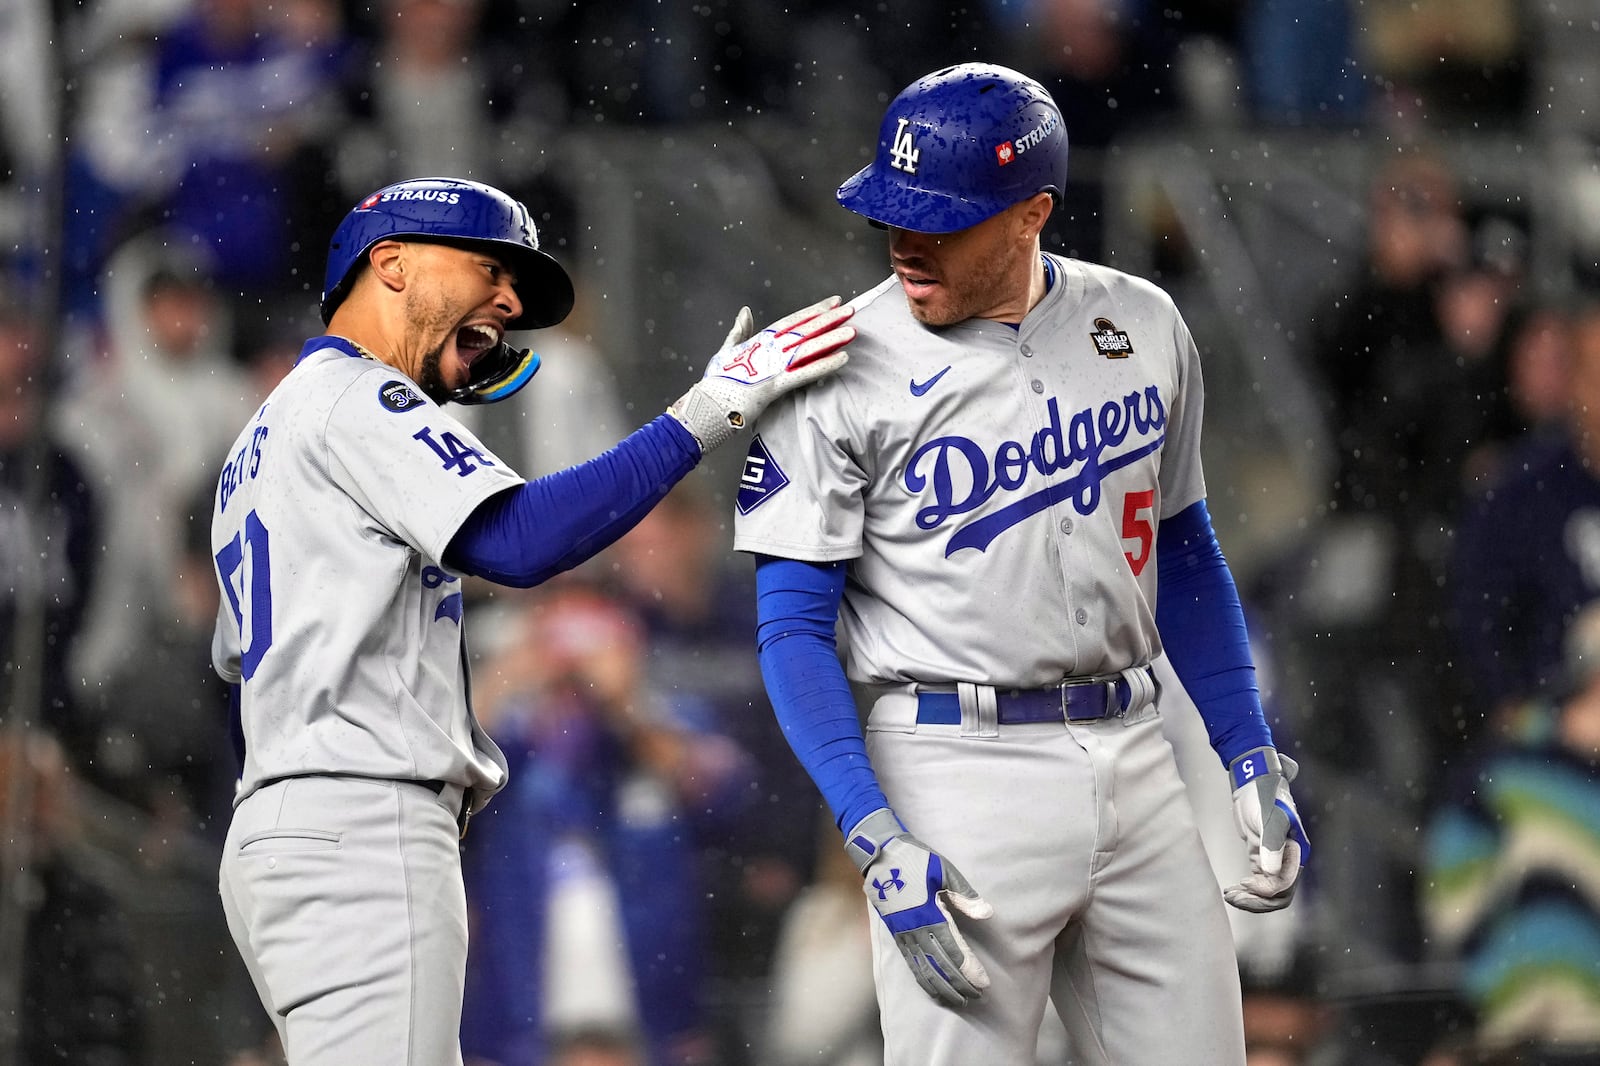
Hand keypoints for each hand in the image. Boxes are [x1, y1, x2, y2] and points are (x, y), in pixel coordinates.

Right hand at [669, 296, 853, 451]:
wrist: (704, 405)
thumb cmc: (715, 382)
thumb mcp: (726, 351)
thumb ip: (739, 331)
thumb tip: (745, 310)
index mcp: (758, 340)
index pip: (791, 321)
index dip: (813, 311)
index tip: (833, 302)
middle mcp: (767, 349)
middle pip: (803, 330)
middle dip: (828, 320)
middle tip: (851, 310)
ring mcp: (771, 367)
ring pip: (807, 349)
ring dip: (831, 339)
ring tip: (852, 331)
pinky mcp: (774, 386)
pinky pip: (804, 374)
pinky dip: (824, 365)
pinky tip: (843, 358)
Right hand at [844, 808, 991, 1006]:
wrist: (880, 854)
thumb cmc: (915, 858)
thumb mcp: (944, 869)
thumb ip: (964, 894)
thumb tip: (986, 913)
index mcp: (928, 912)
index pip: (952, 948)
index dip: (967, 968)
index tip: (982, 982)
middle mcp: (914, 928)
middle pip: (939, 964)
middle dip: (958, 983)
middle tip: (976, 996)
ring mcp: (903, 933)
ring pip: (923, 968)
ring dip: (942, 986)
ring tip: (959, 1000)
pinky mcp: (895, 934)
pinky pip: (910, 963)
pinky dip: (923, 980)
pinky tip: (933, 989)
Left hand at [1224, 747, 1309, 912]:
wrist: (1253, 783)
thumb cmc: (1265, 797)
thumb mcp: (1270, 819)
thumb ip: (1272, 845)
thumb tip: (1272, 874)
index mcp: (1296, 854)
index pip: (1285, 885)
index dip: (1265, 891)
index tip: (1245, 882)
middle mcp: (1288, 860)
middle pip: (1278, 895)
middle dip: (1257, 901)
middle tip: (1233, 897)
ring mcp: (1275, 860)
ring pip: (1268, 892)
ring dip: (1250, 898)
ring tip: (1230, 895)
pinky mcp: (1262, 857)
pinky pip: (1258, 883)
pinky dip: (1247, 890)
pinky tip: (1232, 889)